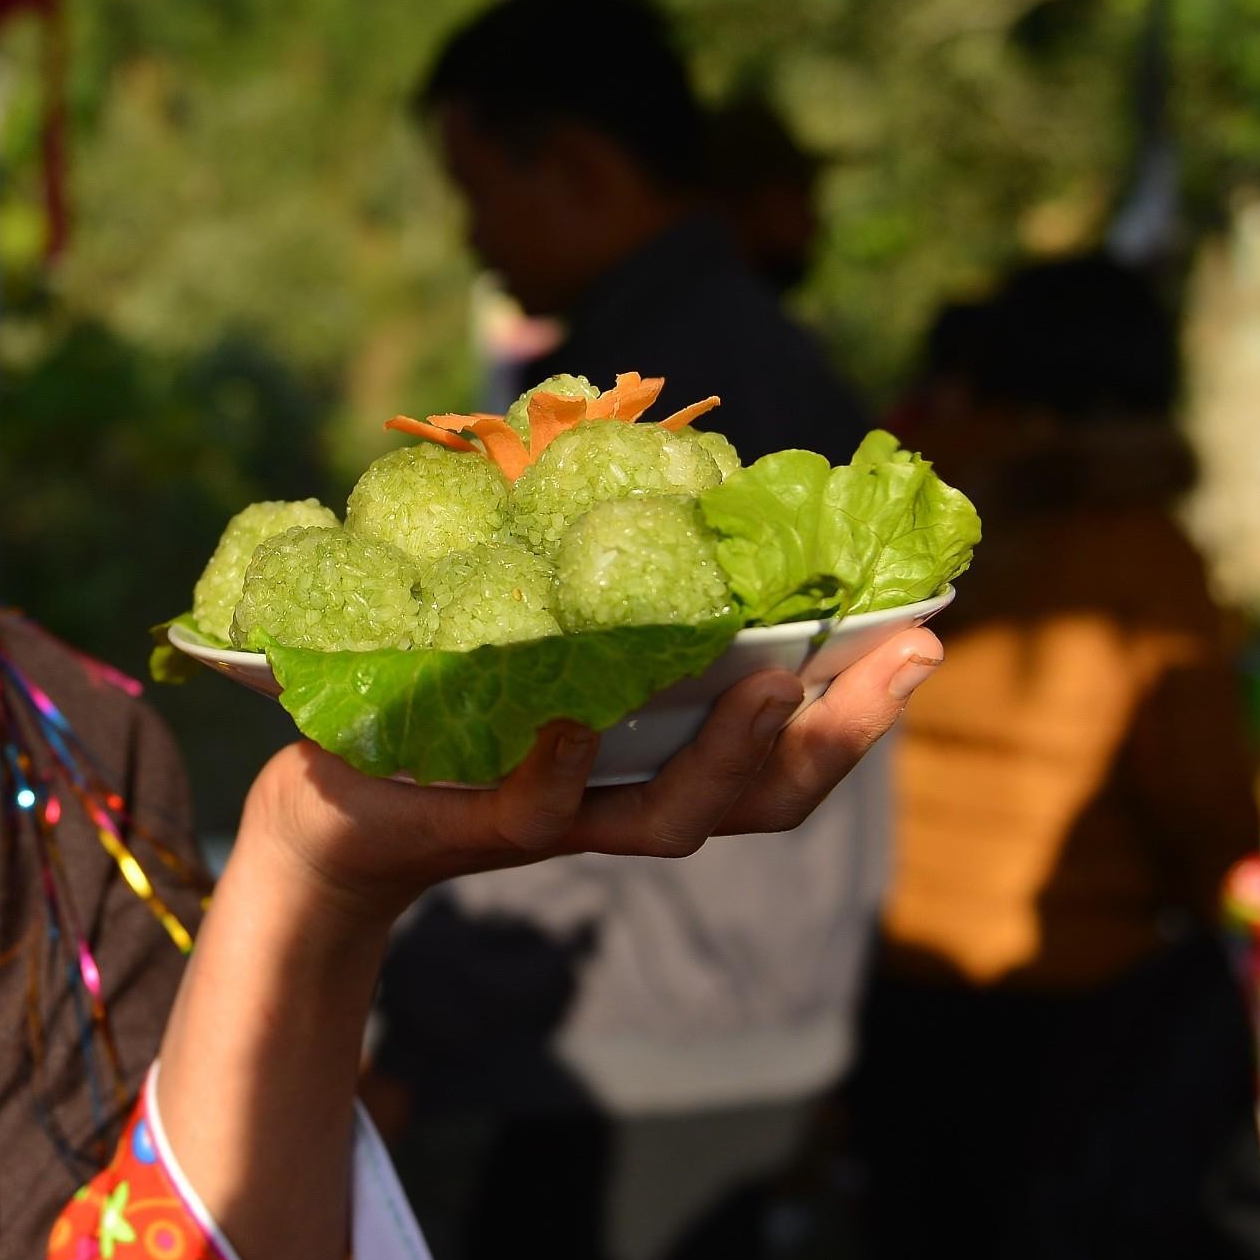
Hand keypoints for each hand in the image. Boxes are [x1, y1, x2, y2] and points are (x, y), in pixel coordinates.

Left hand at [235, 628, 943, 930]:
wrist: (331, 797)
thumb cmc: (441, 696)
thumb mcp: (531, 623)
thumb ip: (597, 568)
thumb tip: (654, 439)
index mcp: (656, 749)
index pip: (783, 746)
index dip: (860, 703)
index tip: (927, 633)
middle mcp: (625, 792)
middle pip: (764, 794)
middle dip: (844, 732)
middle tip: (909, 659)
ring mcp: (560, 814)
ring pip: (672, 815)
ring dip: (733, 755)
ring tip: (773, 690)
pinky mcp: (478, 820)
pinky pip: (533, 804)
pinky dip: (557, 766)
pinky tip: (570, 722)